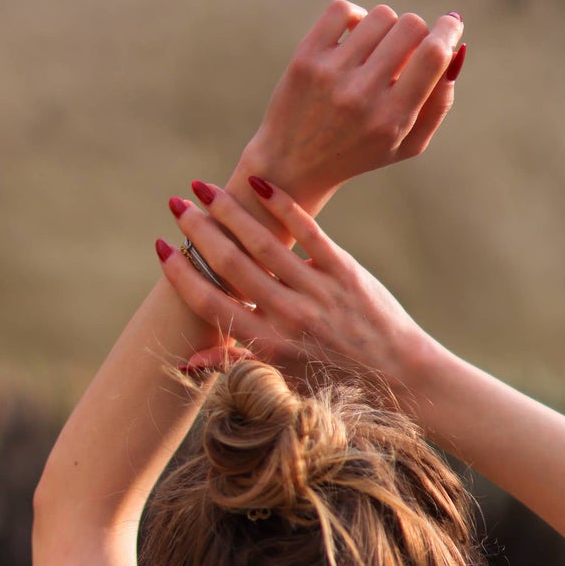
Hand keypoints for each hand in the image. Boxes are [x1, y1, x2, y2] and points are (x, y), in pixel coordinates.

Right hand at [157, 178, 430, 392]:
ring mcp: (318, 292)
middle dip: (199, 232)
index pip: (213, 304)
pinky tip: (258, 183)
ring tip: (204, 189)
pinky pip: (308, 232)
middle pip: (231, 266)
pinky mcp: (345, 272)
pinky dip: (282, 205)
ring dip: (229, 211)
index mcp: (269, 347)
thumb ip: (236, 364)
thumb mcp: (284, 381)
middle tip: (177, 206)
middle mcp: (290, 318)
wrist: (402, 379)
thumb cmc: (338, 383)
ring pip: (264, 243)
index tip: (162, 249)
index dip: (182, 275)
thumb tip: (186, 362)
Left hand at [241, 0, 464, 209]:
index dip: (448, 31)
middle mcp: (361, 95)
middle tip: (405, 51)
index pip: (433, 55)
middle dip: (416, 33)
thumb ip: (438, 103)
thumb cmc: (360, 152)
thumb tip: (456, 50)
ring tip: (374, 54)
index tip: (452, 23)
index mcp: (391, 120)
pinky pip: (344, 10)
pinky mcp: (306, 57)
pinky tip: (353, 41)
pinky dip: (355, 18)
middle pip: (410, 26)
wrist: (292, 166)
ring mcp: (331, 74)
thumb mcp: (407, 144)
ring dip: (385, 29)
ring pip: (380, 16)